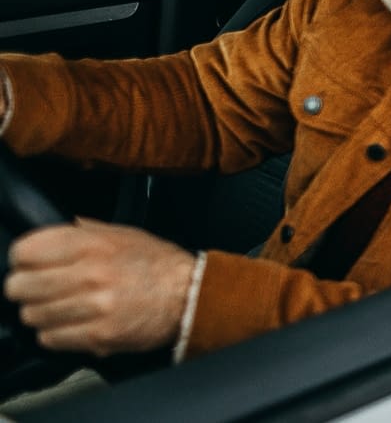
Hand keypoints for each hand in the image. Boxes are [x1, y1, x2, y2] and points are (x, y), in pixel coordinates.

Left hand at [5, 219, 194, 356]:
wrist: (191, 296)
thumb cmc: (159, 265)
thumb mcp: (125, 234)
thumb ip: (86, 231)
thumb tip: (56, 231)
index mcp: (94, 244)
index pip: (25, 251)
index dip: (22, 259)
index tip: (28, 264)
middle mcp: (91, 273)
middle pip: (20, 286)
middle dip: (24, 289)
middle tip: (36, 290)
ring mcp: (94, 306)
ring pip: (32, 315)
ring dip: (40, 314)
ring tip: (58, 309)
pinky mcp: (99, 334)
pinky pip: (50, 338)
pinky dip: (54, 334)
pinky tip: (70, 325)